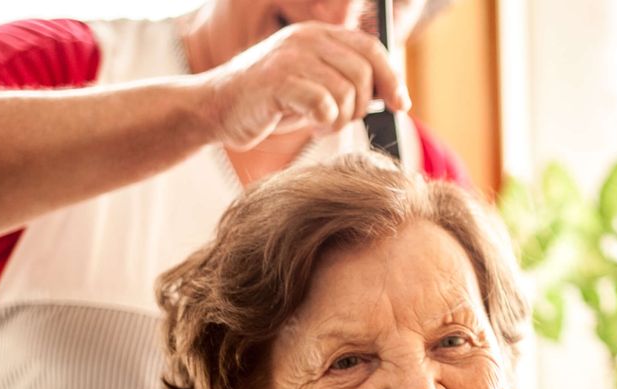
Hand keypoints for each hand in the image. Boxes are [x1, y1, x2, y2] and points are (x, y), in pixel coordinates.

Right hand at [196, 22, 409, 149]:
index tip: (400, 105)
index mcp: (318, 34)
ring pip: (346, 91)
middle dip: (362, 105)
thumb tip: (394, 96)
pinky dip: (325, 122)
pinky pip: (324, 104)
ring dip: (341, 118)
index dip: (392, 78)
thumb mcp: (315, 84)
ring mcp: (290, 58)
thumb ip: (348, 82)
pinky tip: (312, 124)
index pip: (371, 47)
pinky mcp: (276, 81)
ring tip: (322, 123)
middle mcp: (305, 39)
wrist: (216, 109)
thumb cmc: (271, 102)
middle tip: (342, 119)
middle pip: (363, 72)